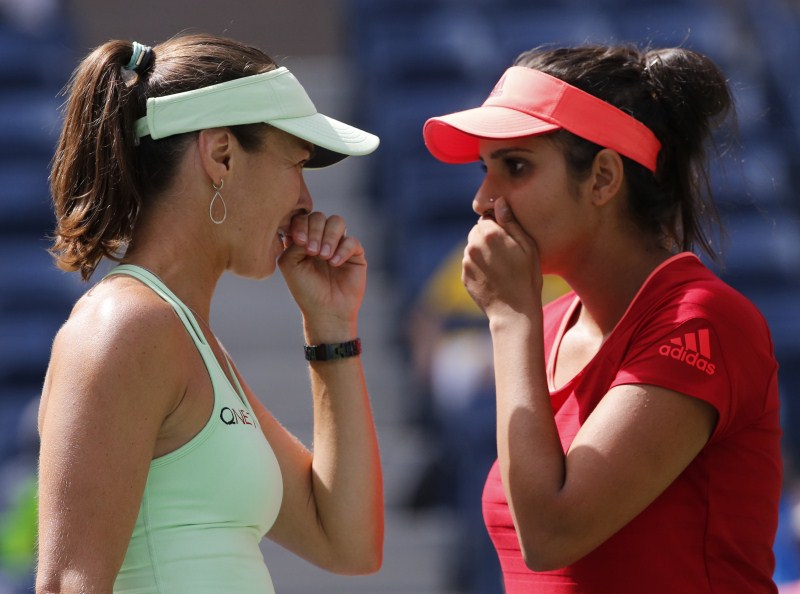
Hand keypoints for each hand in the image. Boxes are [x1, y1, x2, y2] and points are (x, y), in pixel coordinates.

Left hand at [278, 211, 365, 336]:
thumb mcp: (290, 264)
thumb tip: (309, 230)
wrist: (326, 311)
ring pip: (337, 221)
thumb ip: (294, 242)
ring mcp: (338, 244)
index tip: (299, 242)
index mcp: (302, 238)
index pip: (302, 217)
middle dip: (315, 231)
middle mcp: (320, 238)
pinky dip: (342, 250)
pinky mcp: (355, 253)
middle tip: (312, 252)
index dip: (301, 225)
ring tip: (324, 257)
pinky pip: (352, 240)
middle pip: (319, 216)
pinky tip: (335, 264)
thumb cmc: (305, 289)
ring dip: (329, 237)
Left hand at [462, 197, 542, 317]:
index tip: (508, 238)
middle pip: (477, 232)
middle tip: (505, 253)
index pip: (487, 218)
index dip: (498, 226)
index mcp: (490, 233)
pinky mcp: (464, 276)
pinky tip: (493, 277)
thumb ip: (511, 222)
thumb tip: (499, 202)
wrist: (514, 312)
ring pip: (473, 248)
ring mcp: (466, 262)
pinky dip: (479, 267)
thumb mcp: (528, 247)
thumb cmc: (527, 278)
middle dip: (488, 237)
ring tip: (500, 267)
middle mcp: (474, 245)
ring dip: (483, 252)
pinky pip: (470, 264)